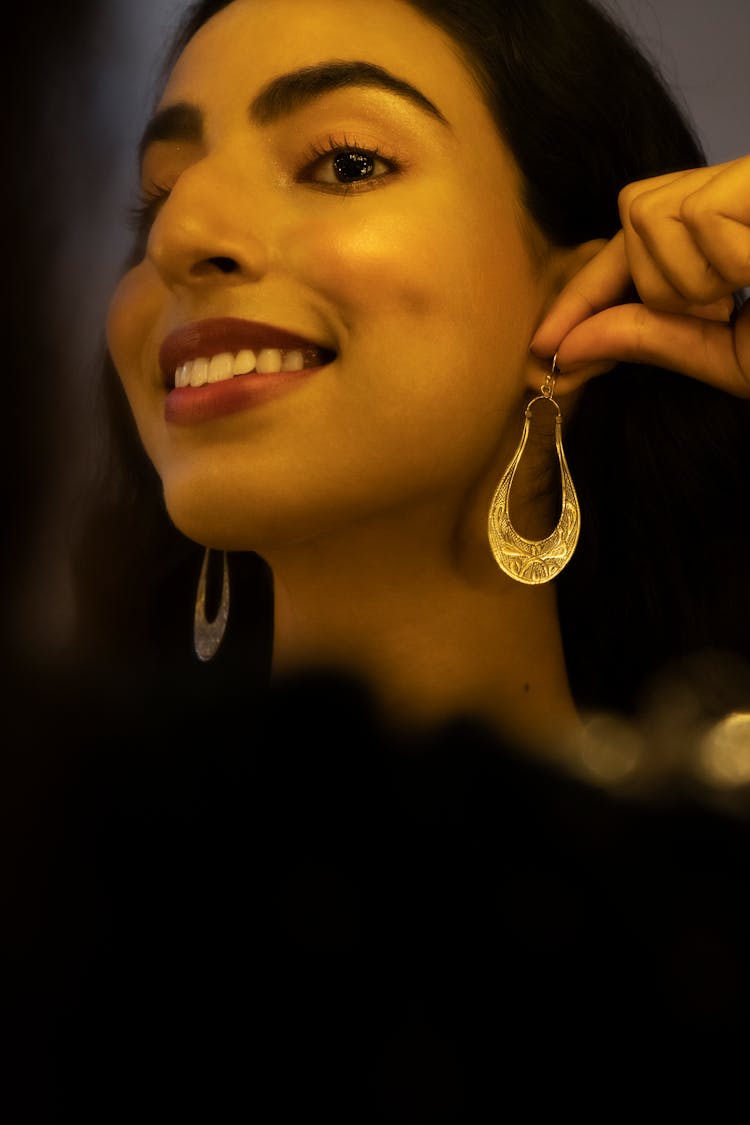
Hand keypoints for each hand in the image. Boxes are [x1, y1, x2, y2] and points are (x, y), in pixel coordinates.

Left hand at [530, 155, 749, 396]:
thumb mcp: (725, 355)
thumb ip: (652, 341)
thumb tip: (565, 346)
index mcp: (722, 233)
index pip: (629, 246)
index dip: (582, 294)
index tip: (543, 347)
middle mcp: (728, 193)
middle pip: (628, 217)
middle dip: (652, 284)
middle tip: (717, 311)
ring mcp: (740, 178)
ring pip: (648, 215)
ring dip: (688, 279)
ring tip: (743, 292)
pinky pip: (692, 214)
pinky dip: (722, 260)